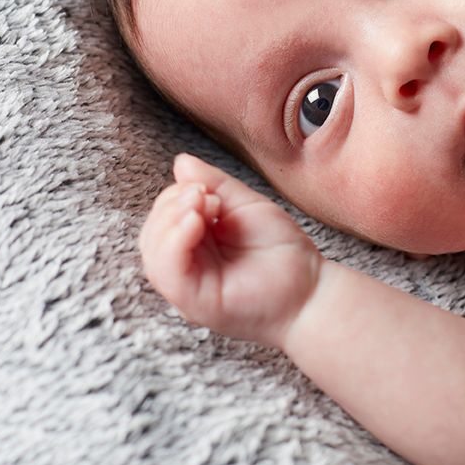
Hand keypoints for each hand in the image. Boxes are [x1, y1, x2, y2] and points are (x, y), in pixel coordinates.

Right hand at [138, 153, 322, 348]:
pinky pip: (167, 272)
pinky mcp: (192, 302)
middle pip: (153, 233)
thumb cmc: (282, 250)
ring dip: (171, 219)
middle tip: (207, 196)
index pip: (164, 217)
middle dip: (173, 205)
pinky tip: (194, 222)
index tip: (208, 190)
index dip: (177, 196)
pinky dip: (174, 241)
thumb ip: (214, 184)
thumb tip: (180, 162)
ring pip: (154, 252)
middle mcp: (186, 268)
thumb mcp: (245, 206)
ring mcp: (187, 287)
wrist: (310, 288)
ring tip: (204, 203)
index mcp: (195, 246)